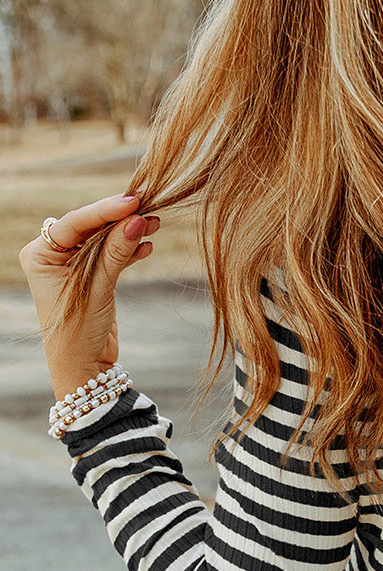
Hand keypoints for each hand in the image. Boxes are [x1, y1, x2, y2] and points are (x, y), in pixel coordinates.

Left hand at [18, 195, 160, 401]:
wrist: (84, 369)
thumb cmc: (78, 333)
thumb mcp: (98, 290)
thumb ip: (116, 252)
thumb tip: (137, 221)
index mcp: (40, 255)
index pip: (75, 223)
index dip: (103, 211)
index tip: (131, 202)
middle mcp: (52, 256)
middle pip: (90, 227)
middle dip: (119, 219)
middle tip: (147, 206)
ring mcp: (71, 266)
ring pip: (103, 239)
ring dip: (128, 233)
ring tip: (154, 224)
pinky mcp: (90, 277)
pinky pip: (110, 255)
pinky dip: (129, 250)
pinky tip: (147, 245)